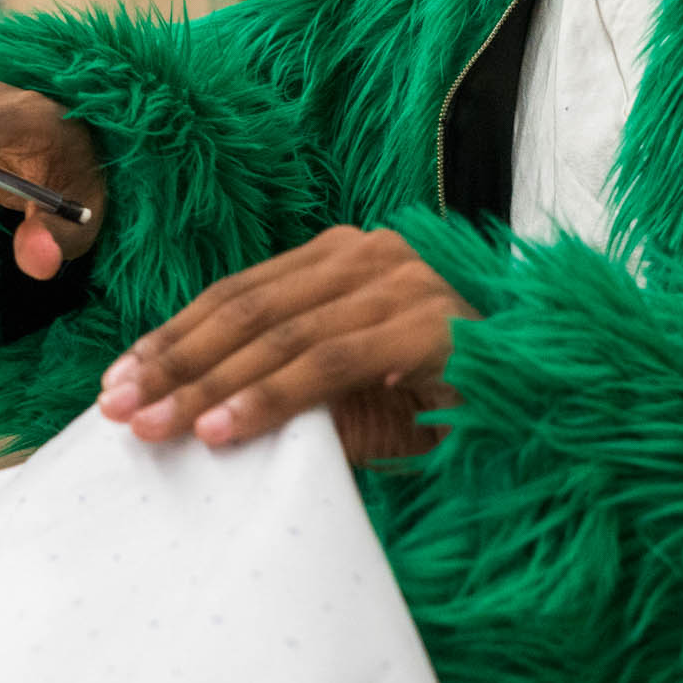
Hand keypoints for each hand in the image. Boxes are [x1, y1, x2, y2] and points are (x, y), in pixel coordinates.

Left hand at [95, 225, 475, 464]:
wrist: (563, 382)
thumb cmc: (455, 390)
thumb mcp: (363, 386)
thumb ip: (296, 385)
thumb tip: (201, 415)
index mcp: (348, 258)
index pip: (242, 293)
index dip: (176, 335)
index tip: (121, 377)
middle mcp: (371, 255)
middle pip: (249, 309)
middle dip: (177, 361)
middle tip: (119, 406)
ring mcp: (402, 281)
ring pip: (281, 333)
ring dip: (211, 383)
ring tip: (161, 425)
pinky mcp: (427, 322)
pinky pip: (331, 360)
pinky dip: (272, 396)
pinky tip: (228, 427)